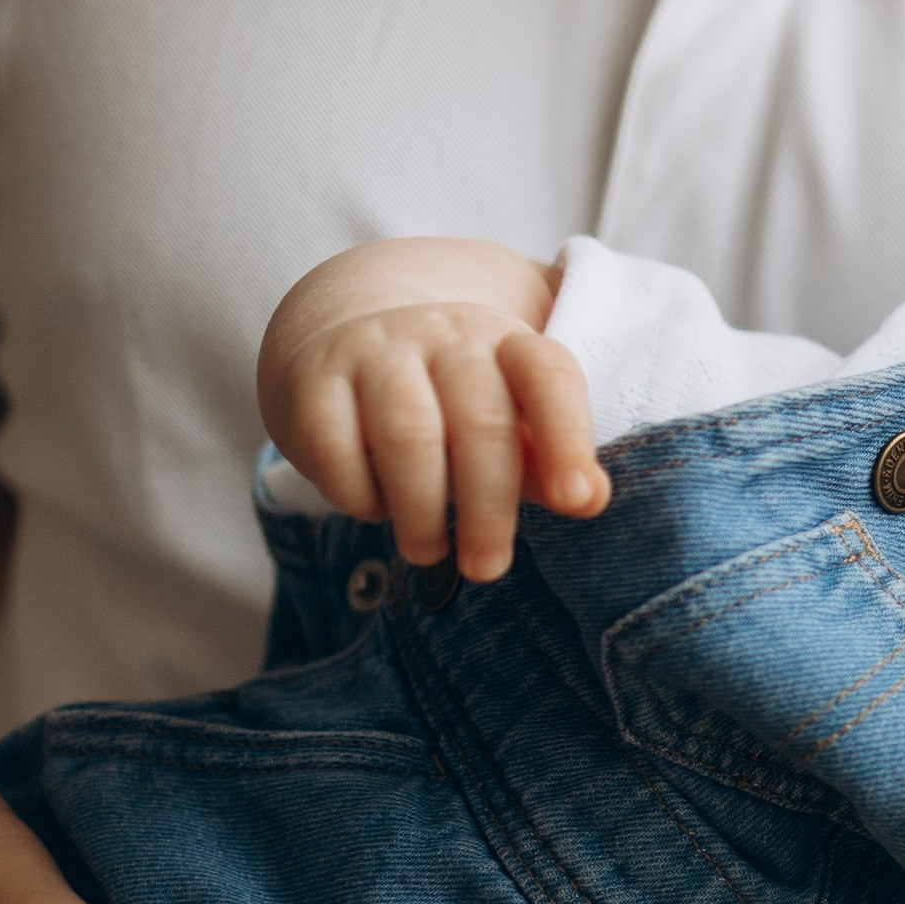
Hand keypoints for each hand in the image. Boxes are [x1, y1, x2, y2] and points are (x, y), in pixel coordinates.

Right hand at [258, 239, 605, 582]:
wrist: (342, 340)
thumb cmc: (446, 403)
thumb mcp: (507, 422)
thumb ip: (548, 463)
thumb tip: (590, 499)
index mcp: (505, 342)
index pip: (548, 376)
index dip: (568, 437)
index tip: (579, 501)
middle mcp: (443, 335)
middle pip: (481, 422)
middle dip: (489, 508)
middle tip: (487, 567)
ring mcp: (375, 350)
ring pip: (408, 437)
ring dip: (422, 511)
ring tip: (429, 552)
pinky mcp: (314, 378)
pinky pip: (336, 447)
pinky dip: (358, 495)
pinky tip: (374, 508)